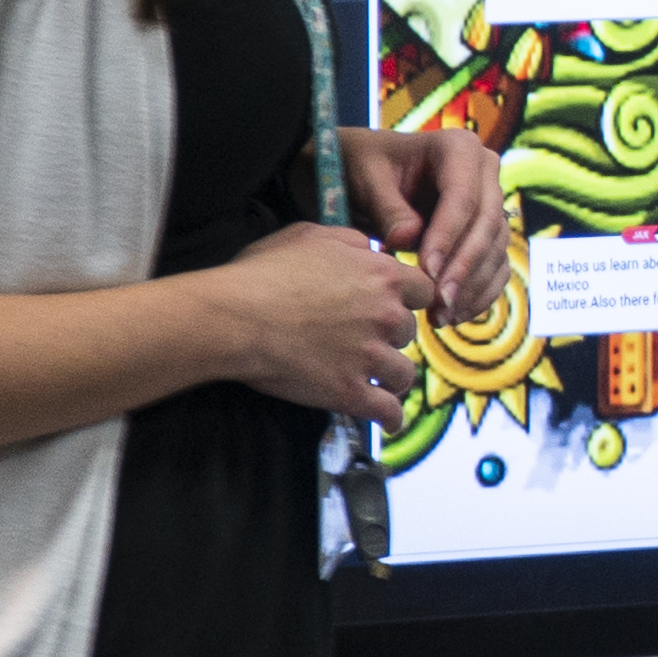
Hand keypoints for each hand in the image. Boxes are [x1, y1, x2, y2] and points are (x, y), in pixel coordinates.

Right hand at [206, 220, 438, 419]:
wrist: (233, 318)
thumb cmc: (264, 272)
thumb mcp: (311, 235)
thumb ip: (352, 241)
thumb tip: (371, 249)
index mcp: (383, 276)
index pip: (424, 290)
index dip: (408, 299)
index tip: (395, 307)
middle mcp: (386, 316)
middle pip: (409, 332)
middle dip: (390, 336)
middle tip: (366, 340)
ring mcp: (370, 357)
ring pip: (403, 373)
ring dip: (391, 376)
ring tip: (379, 379)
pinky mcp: (350, 392)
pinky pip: (387, 411)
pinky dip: (390, 417)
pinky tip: (388, 421)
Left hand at [342, 124, 510, 320]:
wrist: (362, 174)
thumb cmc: (361, 167)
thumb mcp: (365, 180)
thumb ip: (387, 208)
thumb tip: (408, 239)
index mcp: (458, 147)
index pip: (464, 197)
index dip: (448, 237)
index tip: (426, 271)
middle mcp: (484, 172)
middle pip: (488, 225)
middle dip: (464, 268)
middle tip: (439, 302)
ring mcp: (489, 203)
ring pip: (495, 250)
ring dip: (472, 287)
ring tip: (441, 316)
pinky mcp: (485, 232)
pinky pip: (494, 266)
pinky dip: (478, 293)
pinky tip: (453, 315)